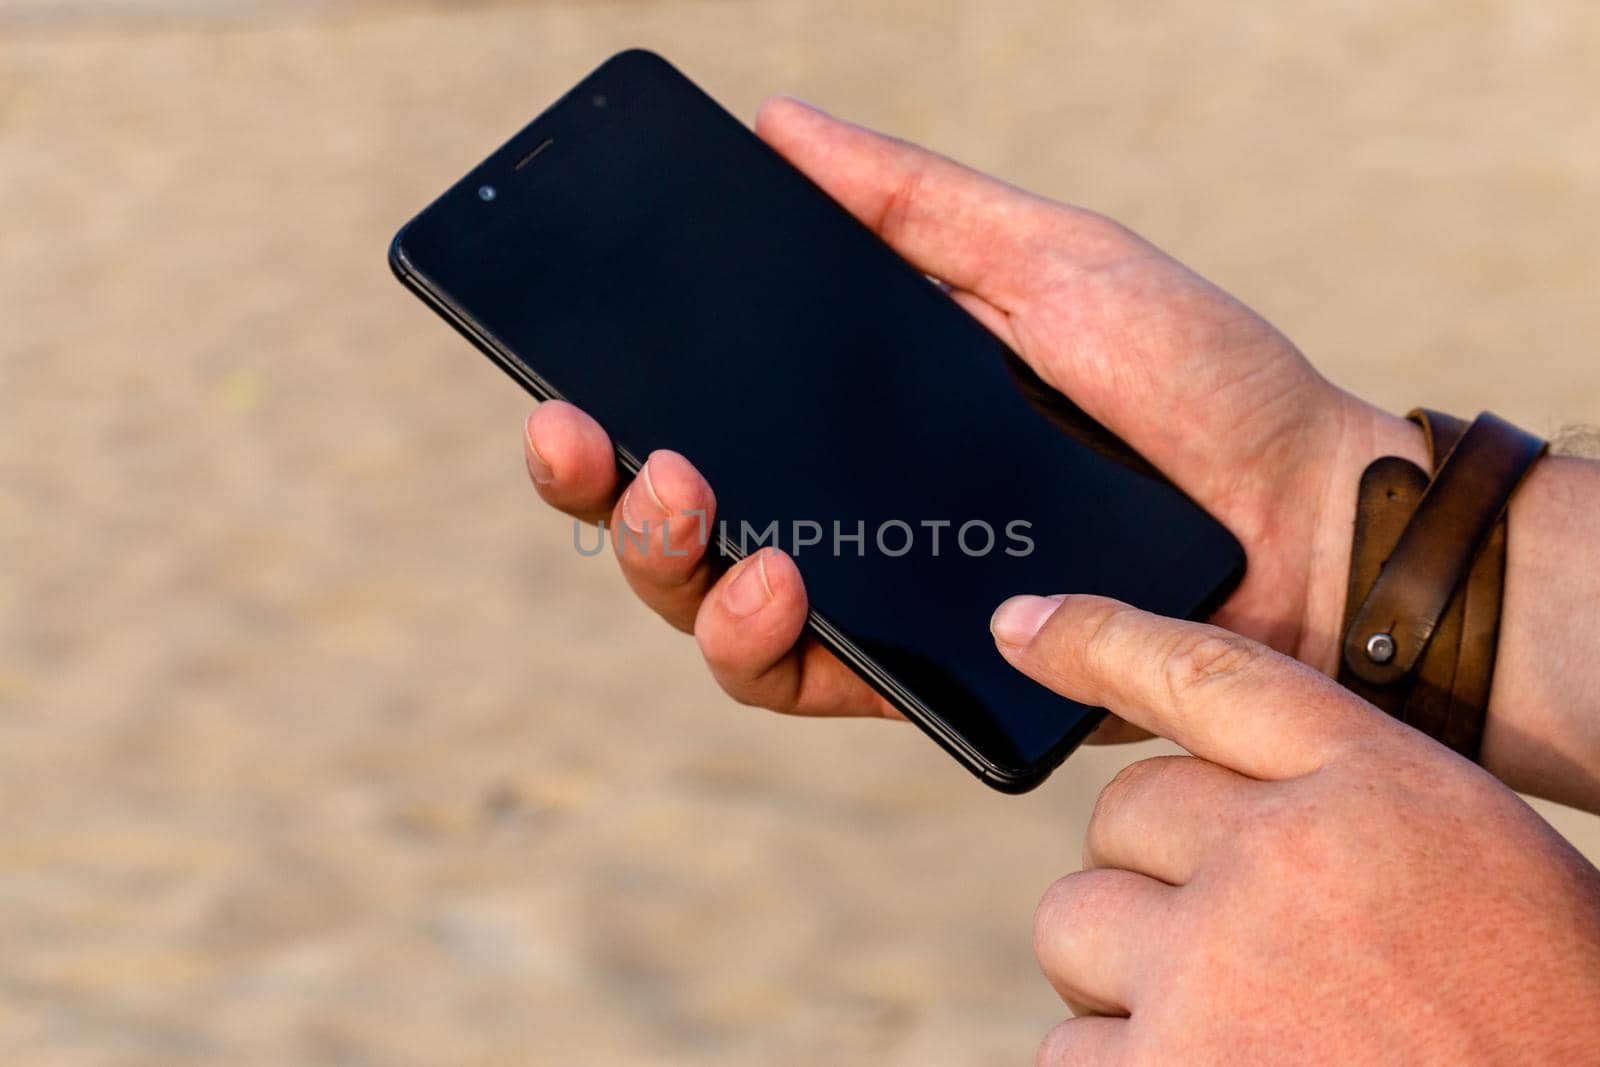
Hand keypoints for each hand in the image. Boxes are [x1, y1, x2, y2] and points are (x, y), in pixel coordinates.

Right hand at [526, 96, 1417, 725]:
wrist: (1303, 513)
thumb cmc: (1192, 377)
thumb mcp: (1048, 256)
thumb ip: (911, 206)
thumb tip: (776, 125)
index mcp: (857, 406)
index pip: (703, 403)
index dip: (613, 391)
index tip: (564, 359)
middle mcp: (845, 504)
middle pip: (672, 511)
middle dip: (599, 480)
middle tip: (583, 434)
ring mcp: (872, 593)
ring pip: (706, 603)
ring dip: (662, 558)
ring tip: (684, 496)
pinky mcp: (913, 674)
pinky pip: (794, 679)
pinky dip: (755, 640)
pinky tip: (771, 581)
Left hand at [988, 593, 1599, 1064]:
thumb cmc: (1533, 1014)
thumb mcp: (1472, 866)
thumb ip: (1330, 807)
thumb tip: (1176, 800)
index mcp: (1380, 789)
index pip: (1207, 675)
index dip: (1101, 639)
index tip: (1021, 625)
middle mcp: (1283, 860)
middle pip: (1121, 818)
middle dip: (1157, 879)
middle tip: (1243, 951)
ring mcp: (1211, 972)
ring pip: (1074, 924)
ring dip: (1125, 976)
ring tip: (1234, 1030)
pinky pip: (1067, 1047)